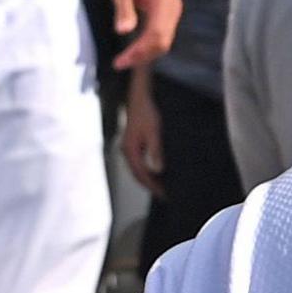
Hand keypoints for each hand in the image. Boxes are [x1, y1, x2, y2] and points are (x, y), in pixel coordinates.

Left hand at [104, 0, 180, 70]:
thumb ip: (124, 8)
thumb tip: (123, 31)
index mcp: (164, 1)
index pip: (156, 35)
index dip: (139, 51)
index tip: (121, 61)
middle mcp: (173, 8)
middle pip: (162, 42)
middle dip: (142, 56)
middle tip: (120, 63)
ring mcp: (172, 11)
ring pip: (164, 41)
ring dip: (146, 53)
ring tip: (125, 59)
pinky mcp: (168, 12)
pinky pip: (161, 34)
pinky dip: (149, 45)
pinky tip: (134, 49)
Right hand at [120, 70, 164, 196]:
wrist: (140, 96)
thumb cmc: (147, 112)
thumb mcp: (154, 132)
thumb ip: (156, 151)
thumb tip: (158, 170)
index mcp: (130, 150)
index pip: (141, 174)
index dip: (153, 186)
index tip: (164, 194)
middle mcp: (126, 150)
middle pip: (137, 174)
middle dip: (150, 185)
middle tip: (165, 195)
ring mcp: (129, 147)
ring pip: (137, 168)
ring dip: (148, 178)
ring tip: (162, 186)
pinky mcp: (133, 142)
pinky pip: (139, 161)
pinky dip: (147, 169)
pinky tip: (157, 171)